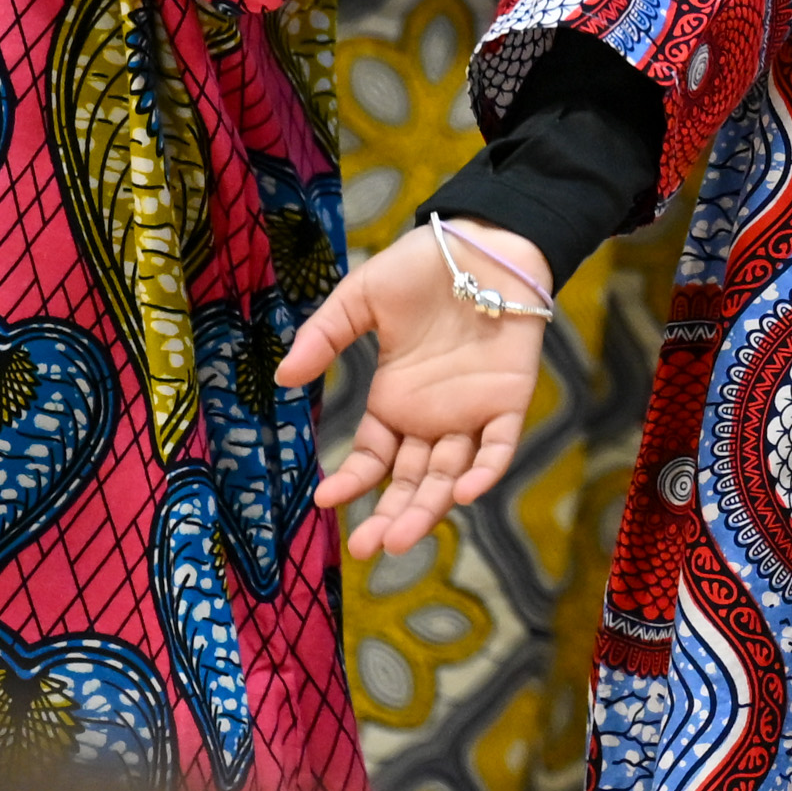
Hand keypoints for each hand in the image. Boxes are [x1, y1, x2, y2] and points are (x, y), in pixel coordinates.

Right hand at [278, 221, 545, 560]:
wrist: (482, 240)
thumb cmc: (421, 267)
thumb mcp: (361, 298)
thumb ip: (325, 336)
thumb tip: (283, 378)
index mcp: (395, 400)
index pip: (372, 457)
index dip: (352, 481)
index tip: (326, 500)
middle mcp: (431, 417)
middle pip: (411, 480)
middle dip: (391, 515)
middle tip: (368, 549)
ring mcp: (471, 412)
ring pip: (450, 474)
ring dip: (429, 508)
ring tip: (402, 540)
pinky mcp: (508, 400)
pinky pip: (498, 446)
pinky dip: (486, 472)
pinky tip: (465, 494)